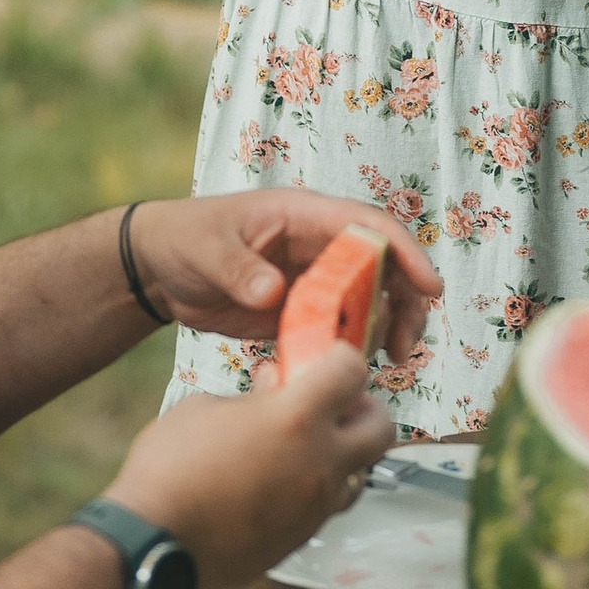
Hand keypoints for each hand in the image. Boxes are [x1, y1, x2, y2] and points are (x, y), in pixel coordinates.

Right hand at [107, 341, 396, 588]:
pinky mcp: (301, 539)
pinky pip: (326, 507)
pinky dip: (316, 490)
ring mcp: (315, 507)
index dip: (341, 359)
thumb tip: (272, 389)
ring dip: (343, 455)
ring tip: (305, 449)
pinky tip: (280, 485)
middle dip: (362, 409)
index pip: (353, 371)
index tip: (325, 361)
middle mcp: (320, 462)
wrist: (154, 543)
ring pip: (361, 474)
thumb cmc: (169, 468)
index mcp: (297, 418)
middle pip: (381, 427)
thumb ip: (251, 397)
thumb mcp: (203, 408)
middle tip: (332, 406)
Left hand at [127, 190, 441, 365]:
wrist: (158, 269)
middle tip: (407, 344)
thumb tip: (274, 293)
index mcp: (304, 216)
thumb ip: (239, 270)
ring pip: (368, 301)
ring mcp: (313, 281)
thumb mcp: (207, 249)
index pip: (368, 226)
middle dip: (405, 302)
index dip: (404, 253)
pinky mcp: (301, 313)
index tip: (429, 286)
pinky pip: (339, 330)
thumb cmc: (183, 239)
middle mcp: (318, 246)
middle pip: (382, 268)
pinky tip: (348, 372)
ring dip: (385, 329)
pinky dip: (351, 349)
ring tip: (390, 363)